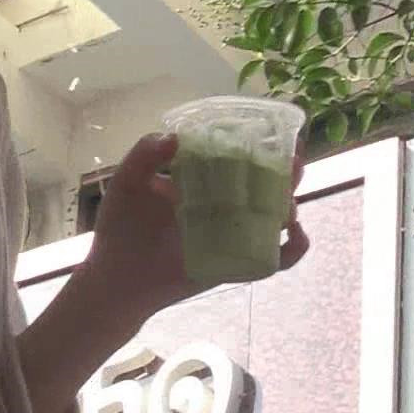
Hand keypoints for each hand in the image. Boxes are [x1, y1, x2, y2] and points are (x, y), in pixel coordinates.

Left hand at [85, 130, 311, 334]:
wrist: (117, 279)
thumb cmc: (120, 229)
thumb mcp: (127, 183)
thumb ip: (145, 155)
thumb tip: (176, 138)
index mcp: (201, 181)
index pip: (238, 158)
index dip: (259, 145)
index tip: (273, 133)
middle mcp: (223, 205)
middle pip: (266, 184)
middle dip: (286, 171)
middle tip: (295, 160)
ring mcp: (233, 234)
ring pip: (275, 216)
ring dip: (290, 204)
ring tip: (288, 198)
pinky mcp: (238, 264)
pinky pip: (275, 258)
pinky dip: (295, 247)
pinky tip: (294, 232)